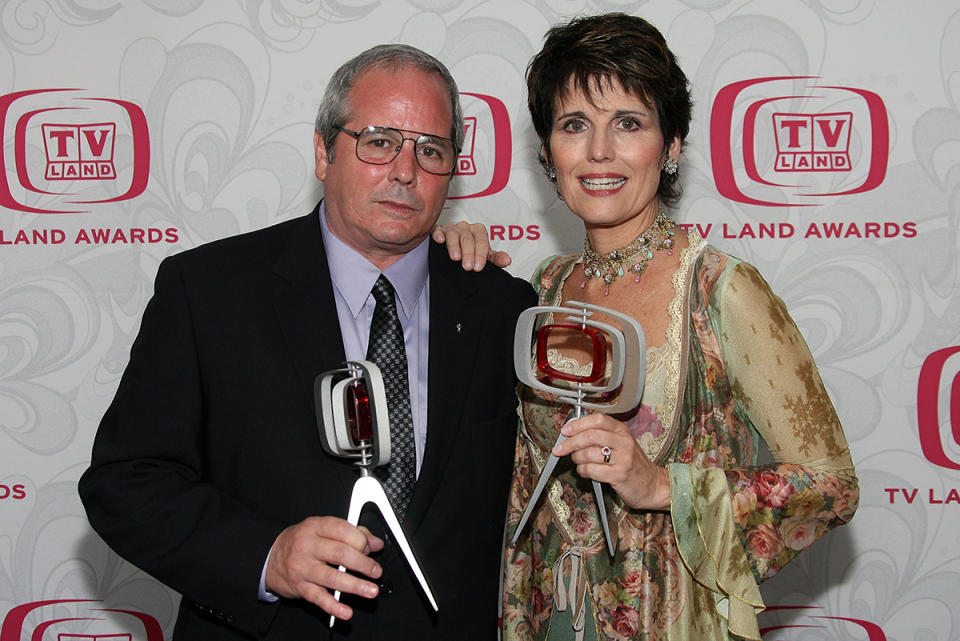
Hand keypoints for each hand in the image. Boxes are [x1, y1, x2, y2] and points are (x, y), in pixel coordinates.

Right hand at [265, 516, 384, 620]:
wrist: (272, 557)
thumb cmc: (301, 542)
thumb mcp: (323, 529)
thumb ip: (352, 532)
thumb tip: (375, 542)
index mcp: (316, 527)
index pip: (343, 531)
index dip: (362, 540)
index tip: (372, 549)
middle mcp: (308, 546)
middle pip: (340, 554)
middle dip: (363, 564)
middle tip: (375, 571)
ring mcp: (303, 567)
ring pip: (332, 577)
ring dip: (355, 585)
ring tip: (371, 590)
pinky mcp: (300, 587)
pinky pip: (319, 598)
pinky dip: (333, 607)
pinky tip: (346, 611)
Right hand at [432, 221, 511, 270]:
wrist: (456, 249)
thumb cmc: (472, 251)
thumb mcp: (485, 255)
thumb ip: (496, 258)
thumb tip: (507, 260)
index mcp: (478, 231)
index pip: (481, 241)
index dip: (480, 254)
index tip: (478, 267)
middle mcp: (465, 228)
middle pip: (468, 239)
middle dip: (468, 253)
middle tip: (468, 267)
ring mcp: (452, 228)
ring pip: (453, 234)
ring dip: (454, 246)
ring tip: (455, 258)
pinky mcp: (439, 230)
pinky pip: (438, 230)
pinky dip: (439, 234)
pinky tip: (440, 241)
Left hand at [553, 414, 670, 511]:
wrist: (653, 485)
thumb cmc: (633, 465)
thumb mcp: (621, 444)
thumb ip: (601, 436)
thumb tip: (573, 432)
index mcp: (622, 430)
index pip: (597, 420)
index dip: (578, 424)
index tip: (565, 430)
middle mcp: (624, 442)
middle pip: (590, 436)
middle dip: (570, 443)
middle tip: (560, 449)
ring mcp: (623, 458)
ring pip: (588, 453)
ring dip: (577, 459)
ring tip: (578, 462)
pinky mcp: (619, 475)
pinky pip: (592, 470)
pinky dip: (583, 471)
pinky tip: (585, 471)